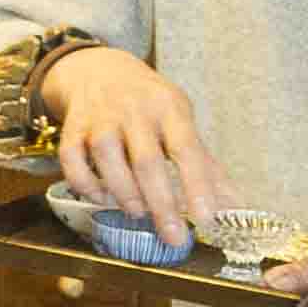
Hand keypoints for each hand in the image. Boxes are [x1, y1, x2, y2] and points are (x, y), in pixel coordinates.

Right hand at [36, 49, 230, 239]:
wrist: (99, 70)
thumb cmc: (147, 103)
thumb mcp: (181, 122)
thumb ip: (205, 166)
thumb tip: (235, 206)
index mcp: (169, 108)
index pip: (187, 148)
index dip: (198, 185)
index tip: (206, 218)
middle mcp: (134, 110)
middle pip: (147, 161)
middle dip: (162, 204)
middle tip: (174, 236)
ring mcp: (101, 118)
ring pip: (108, 158)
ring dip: (124, 193)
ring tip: (138, 213)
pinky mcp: (73, 128)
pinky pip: (73, 161)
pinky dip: (86, 185)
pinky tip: (102, 197)